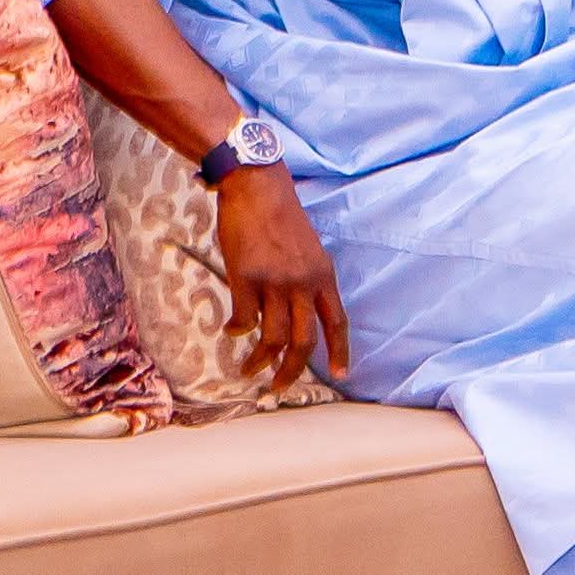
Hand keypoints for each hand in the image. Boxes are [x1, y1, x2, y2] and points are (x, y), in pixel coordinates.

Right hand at [216, 163, 350, 390]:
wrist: (258, 187)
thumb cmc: (281, 216)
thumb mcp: (308, 249)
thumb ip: (308, 279)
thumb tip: (300, 309)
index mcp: (324, 275)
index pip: (338, 321)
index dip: (340, 350)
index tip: (341, 373)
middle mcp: (304, 283)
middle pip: (305, 340)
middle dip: (293, 371)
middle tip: (279, 388)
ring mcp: (275, 282)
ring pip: (273, 338)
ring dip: (260, 360)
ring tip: (249, 370)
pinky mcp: (246, 278)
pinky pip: (244, 320)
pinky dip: (238, 331)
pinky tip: (232, 331)